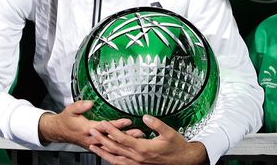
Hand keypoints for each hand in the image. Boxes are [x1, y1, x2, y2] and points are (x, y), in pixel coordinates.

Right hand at [37, 100, 133, 148]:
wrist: (59, 131)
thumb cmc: (66, 120)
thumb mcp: (71, 109)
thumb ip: (80, 106)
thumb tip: (90, 102)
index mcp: (87, 129)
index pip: (105, 127)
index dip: (117, 124)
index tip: (128, 121)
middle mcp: (91, 139)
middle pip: (112, 138)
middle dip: (126, 136)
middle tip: (139, 132)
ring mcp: (93, 144)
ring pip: (112, 145)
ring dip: (125, 142)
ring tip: (137, 137)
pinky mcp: (94, 147)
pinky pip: (108, 149)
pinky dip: (118, 148)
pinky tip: (127, 146)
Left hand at [88, 114, 207, 164]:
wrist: (184, 160)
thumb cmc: (177, 146)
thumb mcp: (169, 132)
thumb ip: (156, 124)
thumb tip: (145, 117)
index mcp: (144, 148)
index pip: (122, 138)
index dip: (111, 130)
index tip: (103, 123)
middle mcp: (138, 157)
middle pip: (115, 148)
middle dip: (102, 139)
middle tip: (92, 131)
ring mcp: (138, 163)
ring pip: (116, 159)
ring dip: (103, 152)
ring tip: (92, 146)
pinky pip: (121, 164)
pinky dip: (112, 160)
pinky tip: (106, 156)